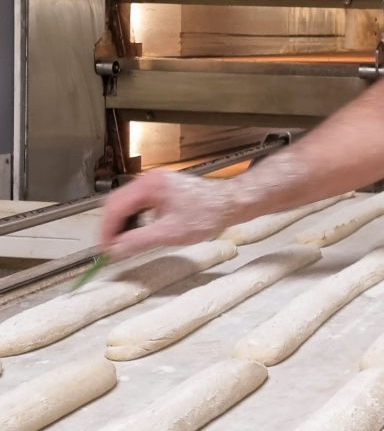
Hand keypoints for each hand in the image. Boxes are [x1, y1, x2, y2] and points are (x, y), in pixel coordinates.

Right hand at [100, 170, 234, 260]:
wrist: (231, 203)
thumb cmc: (207, 214)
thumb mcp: (171, 233)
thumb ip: (140, 241)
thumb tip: (115, 250)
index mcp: (149, 186)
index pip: (115, 206)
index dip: (106, 230)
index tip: (104, 249)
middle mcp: (149, 180)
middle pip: (116, 202)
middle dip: (111, 226)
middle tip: (111, 248)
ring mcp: (155, 183)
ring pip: (125, 202)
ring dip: (121, 222)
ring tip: (123, 242)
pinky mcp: (161, 189)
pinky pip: (137, 202)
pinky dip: (132, 217)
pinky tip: (137, 232)